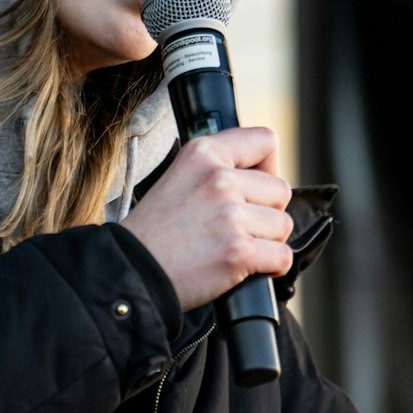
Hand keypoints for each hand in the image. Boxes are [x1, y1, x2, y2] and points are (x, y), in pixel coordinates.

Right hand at [120, 128, 293, 310]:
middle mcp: (219, 179)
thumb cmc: (153, 232)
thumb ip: (217, 169)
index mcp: (203, 154)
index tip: (256, 186)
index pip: (264, 140)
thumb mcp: (178, 177)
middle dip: (266, 212)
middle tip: (238, 226)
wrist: (130, 272)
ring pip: (282, 225)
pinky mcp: (238, 251)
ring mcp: (230, 215)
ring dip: (266, 242)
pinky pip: (282, 256)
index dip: (268, 166)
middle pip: (280, 190)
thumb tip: (263, 175)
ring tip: (233, 248)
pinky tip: (247, 267)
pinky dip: (271, 267)